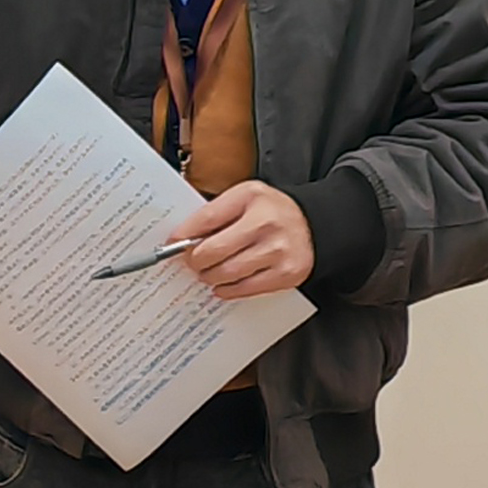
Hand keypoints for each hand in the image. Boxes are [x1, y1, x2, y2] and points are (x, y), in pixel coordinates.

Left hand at [170, 180, 311, 299]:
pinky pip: (245, 289)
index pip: (207, 219)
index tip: (172, 244)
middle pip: (212, 252)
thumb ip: (216, 213)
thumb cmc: (272, 211)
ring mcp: (277, 251)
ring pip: (226, 274)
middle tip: (194, 262)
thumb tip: (182, 238)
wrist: (315, 225)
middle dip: (195, 261)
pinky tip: (223, 284)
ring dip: (210, 276)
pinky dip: (227, 290)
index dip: (184, 235)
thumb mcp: (245, 198)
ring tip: (209, 272)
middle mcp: (266, 224)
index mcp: (252, 198)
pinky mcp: (285, 274)